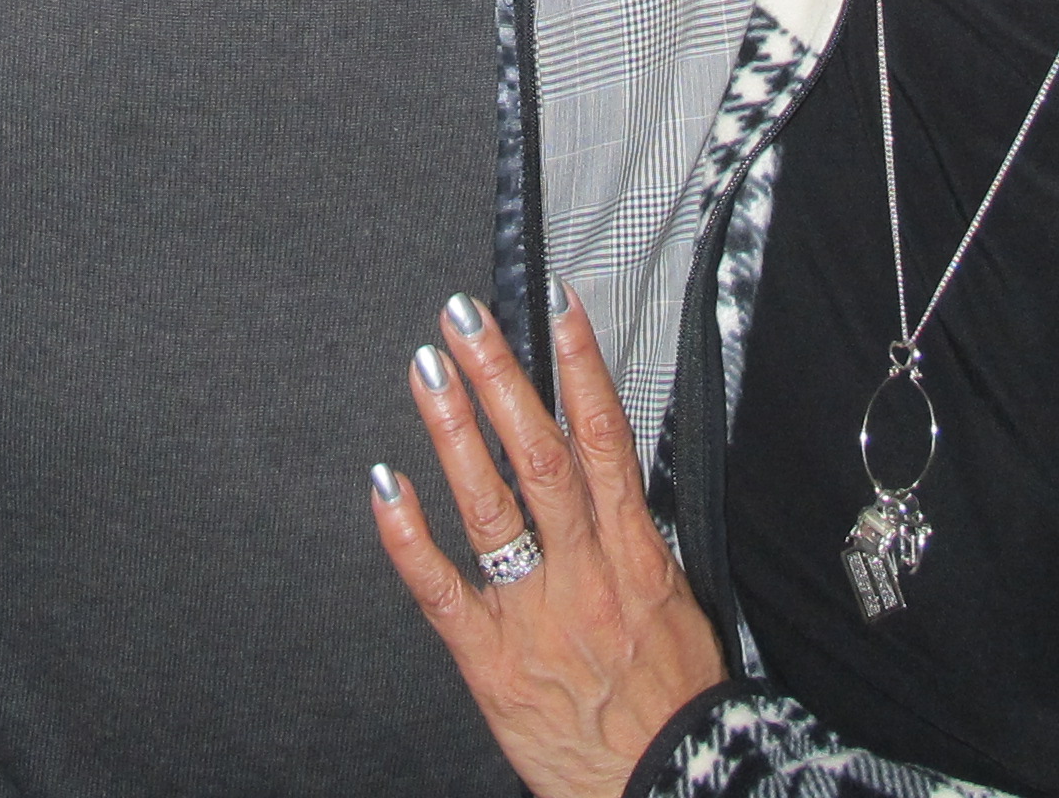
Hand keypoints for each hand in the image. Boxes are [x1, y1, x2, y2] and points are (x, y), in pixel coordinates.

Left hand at [374, 288, 726, 797]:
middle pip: (542, 455)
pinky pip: (442, 589)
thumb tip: (610, 479)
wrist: (665, 785)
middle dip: (502, 377)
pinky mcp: (491, 661)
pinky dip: (408, 535)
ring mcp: (534, 614)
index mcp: (635, 554)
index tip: (556, 308)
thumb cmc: (671, 699)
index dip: (581, 367)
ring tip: (426, 370)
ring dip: (455, 432)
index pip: (605, 439)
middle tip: (464, 317)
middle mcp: (585, 573)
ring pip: (492, 507)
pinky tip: (383, 483)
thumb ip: (636, 538)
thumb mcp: (675, 602)